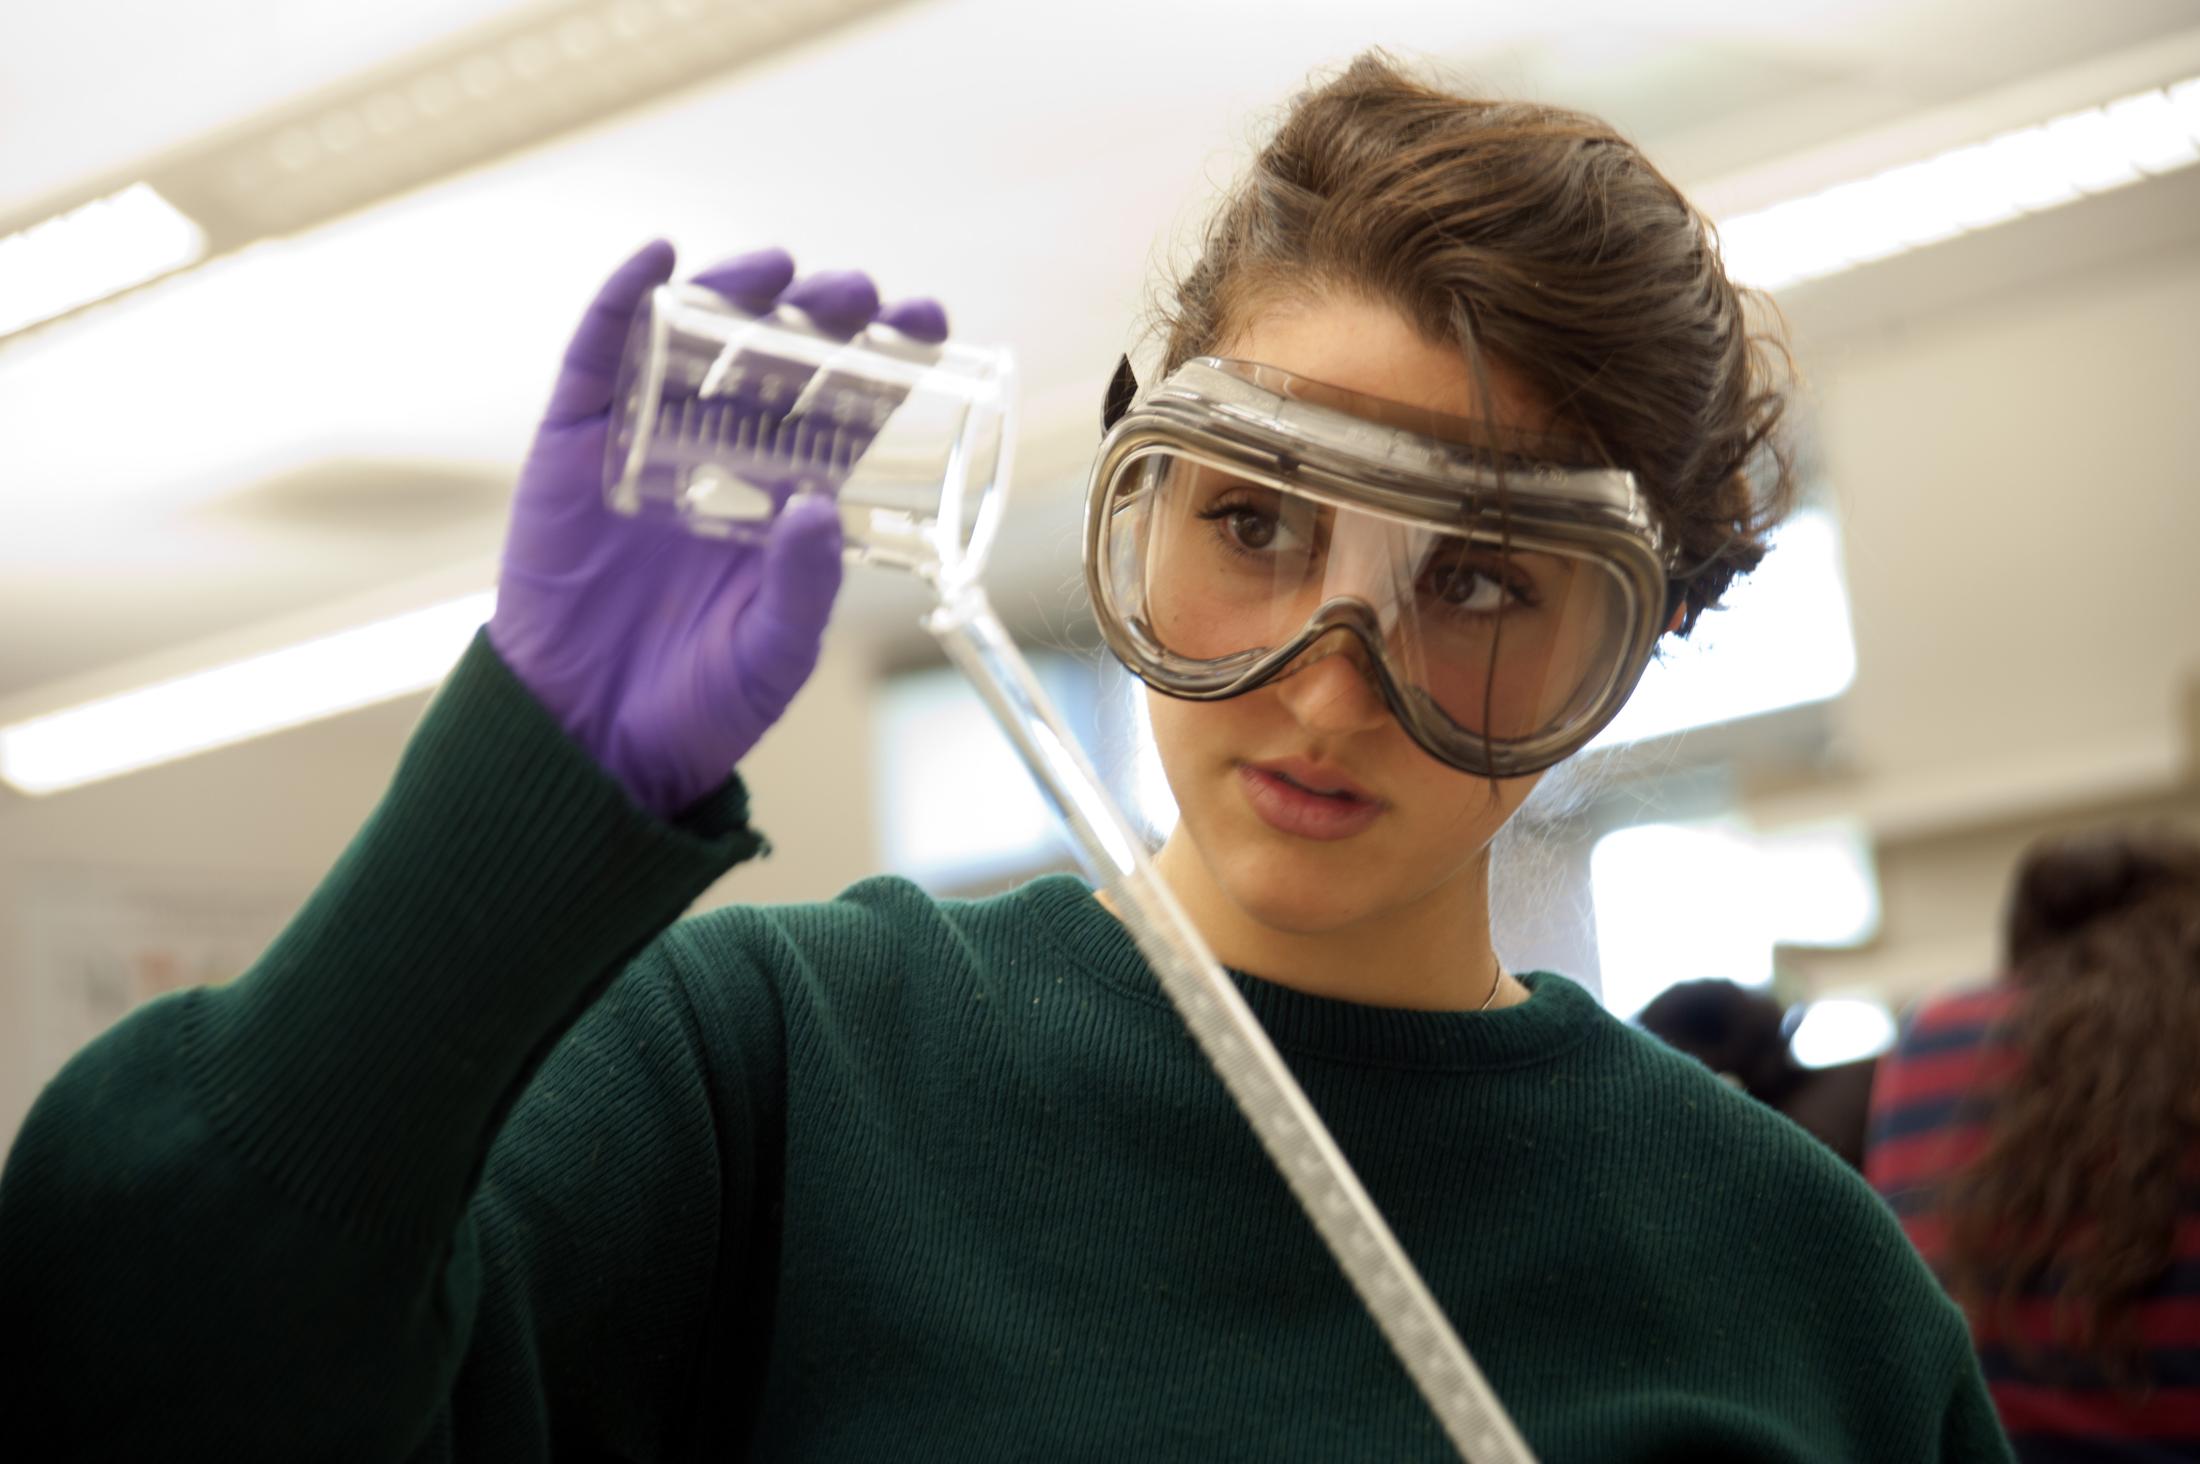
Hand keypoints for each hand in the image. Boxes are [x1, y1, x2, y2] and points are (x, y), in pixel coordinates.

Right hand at [488, 241, 949, 817]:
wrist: (590, 740)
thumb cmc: (699, 706)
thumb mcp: (775, 656)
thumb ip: (802, 586)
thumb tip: (818, 502)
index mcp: (789, 498)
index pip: (849, 406)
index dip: (889, 356)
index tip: (930, 316)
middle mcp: (725, 457)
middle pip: (781, 358)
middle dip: (824, 314)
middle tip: (859, 292)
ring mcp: (648, 442)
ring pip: (697, 340)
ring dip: (736, 290)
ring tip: (776, 269)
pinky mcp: (573, 446)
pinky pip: (597, 357)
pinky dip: (620, 300)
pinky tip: (657, 260)